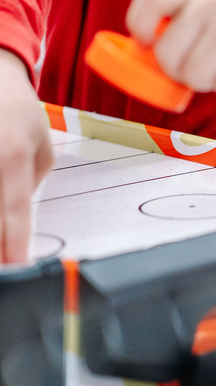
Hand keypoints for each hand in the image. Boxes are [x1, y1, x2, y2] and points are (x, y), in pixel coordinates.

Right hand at [0, 49, 53, 263]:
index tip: (17, 267)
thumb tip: (16, 218)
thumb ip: (32, 182)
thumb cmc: (20, 116)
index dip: (14, 243)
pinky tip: (0, 234)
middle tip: (6, 268)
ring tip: (4, 254)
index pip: (15, 209)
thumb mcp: (42, 145)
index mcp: (14, 156)